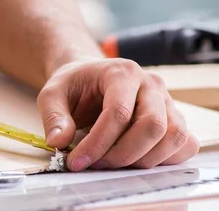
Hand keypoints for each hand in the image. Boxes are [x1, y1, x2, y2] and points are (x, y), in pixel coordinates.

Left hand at [37, 58, 199, 170]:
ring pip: (173, 137)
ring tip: (111, 163)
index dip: (98, 143)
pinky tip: (135, 160)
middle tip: (95, 165)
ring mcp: (167, 101)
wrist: (88, 77)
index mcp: (121, 72)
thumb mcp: (52, 94)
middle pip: (152, 126)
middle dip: (122, 155)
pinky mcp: (175, 118)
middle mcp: (150, 84)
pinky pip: (185, 144)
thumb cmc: (74, 85)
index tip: (76, 161)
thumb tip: (59, 142)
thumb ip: (54, 117)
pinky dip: (165, 159)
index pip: (119, 113)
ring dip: (143, 160)